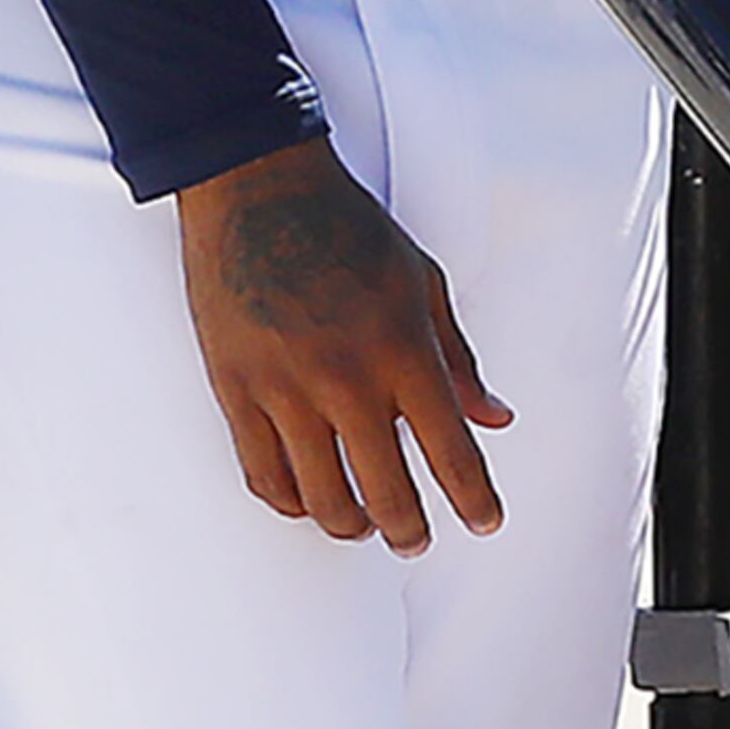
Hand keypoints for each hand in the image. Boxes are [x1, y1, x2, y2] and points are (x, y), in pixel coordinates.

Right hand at [177, 140, 510, 553]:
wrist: (256, 187)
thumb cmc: (348, 229)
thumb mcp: (423, 282)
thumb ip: (458, 358)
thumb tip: (495, 418)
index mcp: (402, 351)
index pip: (451, 451)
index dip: (474, 500)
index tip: (486, 524)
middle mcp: (346, 380)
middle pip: (387, 492)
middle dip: (410, 530)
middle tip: (416, 541)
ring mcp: (284, 389)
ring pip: (322, 497)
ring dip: (350, 525)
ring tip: (365, 525)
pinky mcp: (234, 390)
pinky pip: (263, 474)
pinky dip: (292, 502)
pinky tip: (309, 502)